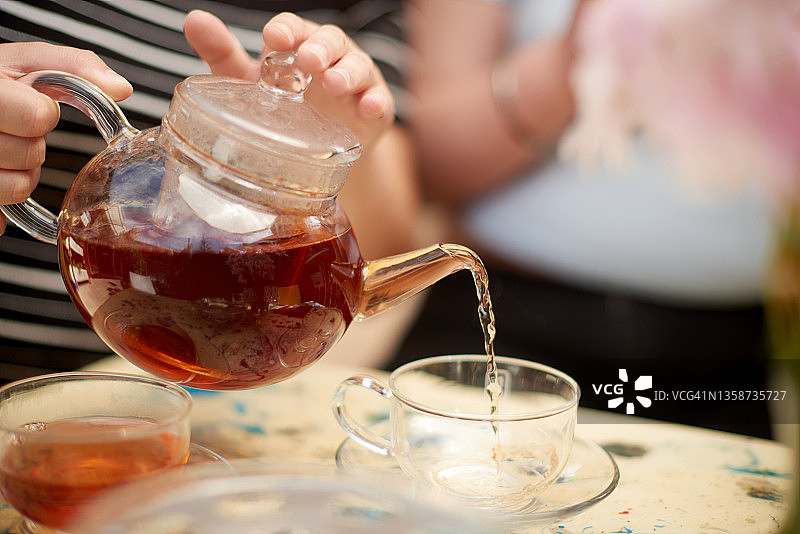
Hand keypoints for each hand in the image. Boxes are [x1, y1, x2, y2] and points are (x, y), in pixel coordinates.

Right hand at [0, 42, 131, 234]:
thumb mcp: (27, 61)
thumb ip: (74, 66)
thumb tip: (120, 88)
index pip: (37, 116)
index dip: (44, 113)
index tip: (35, 106)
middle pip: (31, 154)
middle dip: (34, 143)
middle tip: (20, 130)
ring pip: (21, 186)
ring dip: (25, 170)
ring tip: (9, 148)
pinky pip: (6, 206)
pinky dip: (10, 190)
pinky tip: (2, 169)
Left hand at [184, 10, 393, 146]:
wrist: (318, 150)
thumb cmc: (283, 105)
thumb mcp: (249, 82)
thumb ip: (222, 53)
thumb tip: (193, 20)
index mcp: (299, 45)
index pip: (295, 28)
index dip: (287, 30)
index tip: (274, 37)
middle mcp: (331, 57)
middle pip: (331, 41)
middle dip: (321, 48)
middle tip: (309, 61)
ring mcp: (356, 82)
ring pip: (358, 67)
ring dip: (347, 72)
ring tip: (334, 83)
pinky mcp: (374, 110)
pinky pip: (380, 102)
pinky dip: (376, 102)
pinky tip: (370, 107)